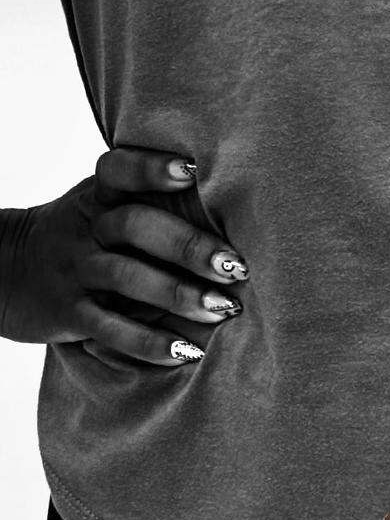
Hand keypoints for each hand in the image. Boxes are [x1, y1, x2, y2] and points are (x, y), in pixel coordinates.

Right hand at [0, 150, 247, 367]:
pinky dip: (148, 341)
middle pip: (135, 226)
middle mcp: (88, 229)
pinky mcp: (69, 313)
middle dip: (188, 245)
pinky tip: (186, 352)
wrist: (4, 270)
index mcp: (99, 195)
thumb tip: (235, 196)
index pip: (119, 170)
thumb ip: (147, 196)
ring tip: (224, 307)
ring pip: (127, 278)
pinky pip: (109, 329)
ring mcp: (76, 270)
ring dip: (179, 294)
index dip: (151, 168)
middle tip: (236, 265)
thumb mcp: (100, 203)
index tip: (192, 170)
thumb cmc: (81, 232)